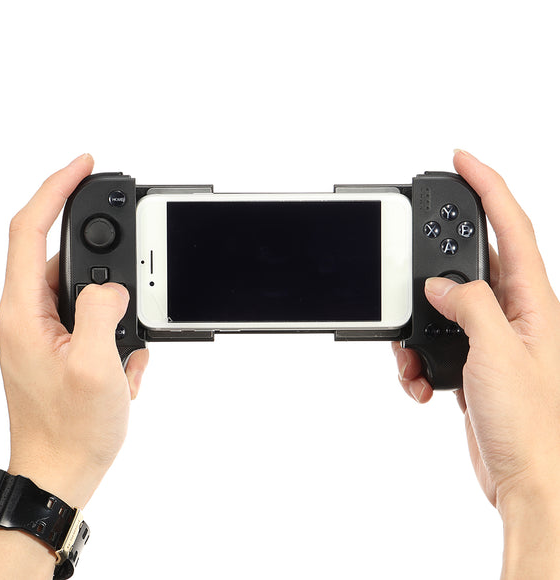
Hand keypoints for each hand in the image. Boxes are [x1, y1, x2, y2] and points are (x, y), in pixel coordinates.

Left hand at [0, 154, 148, 508]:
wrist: (60, 470)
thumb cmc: (71, 430)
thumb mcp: (96, 369)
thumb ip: (101, 311)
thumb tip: (112, 284)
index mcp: (22, 313)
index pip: (30, 229)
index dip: (56, 189)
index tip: (84, 166)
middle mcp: (26, 315)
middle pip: (65, 257)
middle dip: (108, 269)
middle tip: (131, 297)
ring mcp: (43, 330)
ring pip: (87, 291)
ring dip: (117, 314)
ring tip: (125, 355)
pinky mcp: (61, 343)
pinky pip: (93, 317)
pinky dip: (117, 334)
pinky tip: (123, 368)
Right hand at [392, 150, 559, 576]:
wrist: (530, 481)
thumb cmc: (533, 426)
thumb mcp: (498, 354)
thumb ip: (471, 306)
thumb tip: (442, 286)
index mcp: (534, 302)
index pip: (511, 226)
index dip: (488, 186)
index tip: (463, 159)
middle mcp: (515, 315)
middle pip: (474, 261)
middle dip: (437, 258)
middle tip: (412, 250)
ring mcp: (492, 339)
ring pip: (445, 305)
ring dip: (418, 324)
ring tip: (410, 354)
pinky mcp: (472, 363)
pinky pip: (436, 341)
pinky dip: (416, 357)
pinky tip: (419, 381)